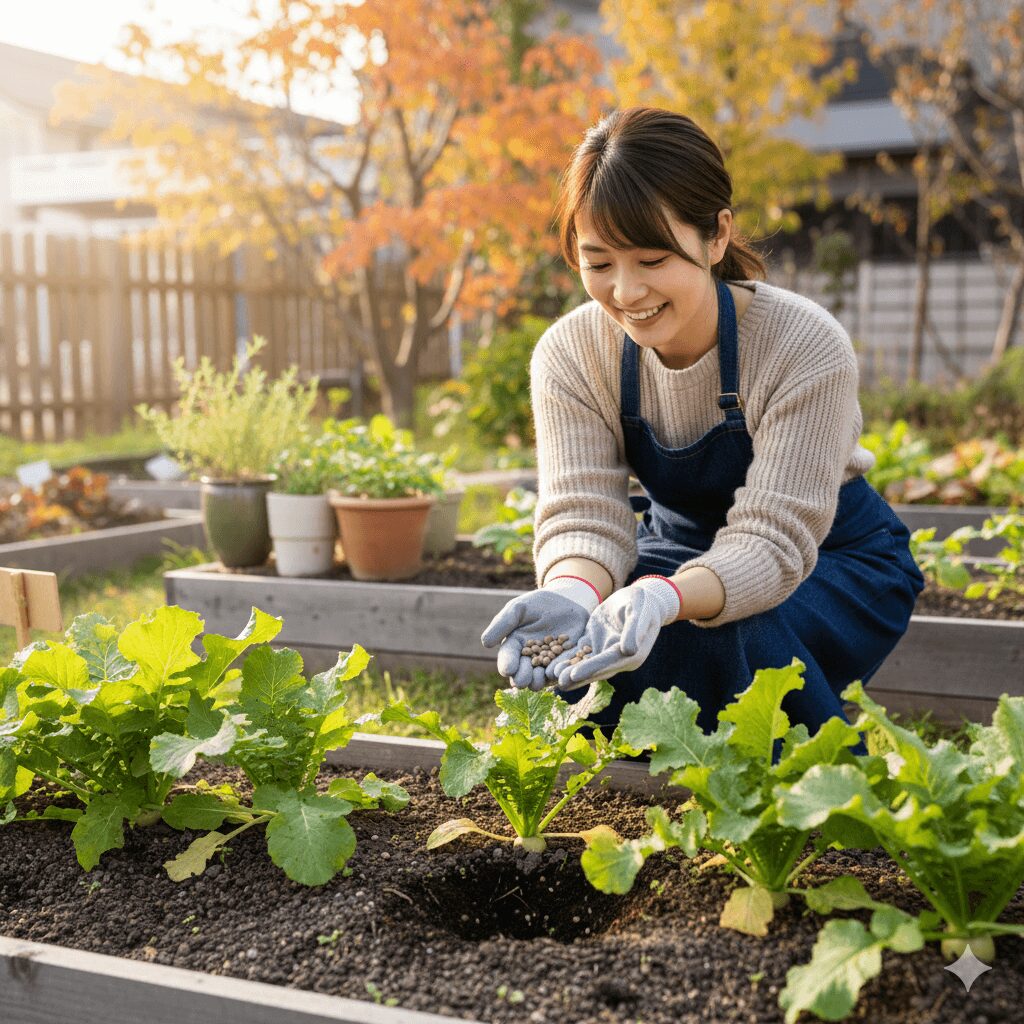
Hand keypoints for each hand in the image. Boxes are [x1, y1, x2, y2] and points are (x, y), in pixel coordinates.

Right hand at [481, 576, 599, 689]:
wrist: (565, 601)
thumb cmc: (537, 604)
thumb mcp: (518, 608)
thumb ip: (503, 623)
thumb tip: (486, 642)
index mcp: (513, 647)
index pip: (507, 659)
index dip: (507, 665)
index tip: (508, 669)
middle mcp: (528, 660)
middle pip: (522, 676)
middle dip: (522, 678)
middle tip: (523, 679)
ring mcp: (546, 664)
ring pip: (540, 680)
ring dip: (539, 680)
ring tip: (543, 674)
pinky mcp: (564, 664)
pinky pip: (561, 673)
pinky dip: (560, 674)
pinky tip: (562, 670)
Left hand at [549, 575, 681, 690]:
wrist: (642, 599)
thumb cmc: (644, 603)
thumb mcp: (640, 612)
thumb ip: (634, 630)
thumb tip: (629, 650)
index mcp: (632, 655)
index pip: (608, 663)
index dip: (590, 668)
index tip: (574, 674)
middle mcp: (618, 659)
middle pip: (595, 669)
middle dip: (576, 676)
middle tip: (558, 683)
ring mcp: (605, 652)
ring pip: (585, 663)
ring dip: (569, 671)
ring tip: (550, 677)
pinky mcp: (594, 643)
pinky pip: (579, 653)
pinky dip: (567, 659)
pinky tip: (552, 664)